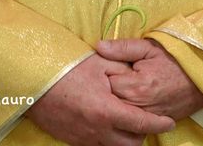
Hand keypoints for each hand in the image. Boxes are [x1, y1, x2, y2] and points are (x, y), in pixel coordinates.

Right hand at [26, 52, 174, 145]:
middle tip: (144, 120)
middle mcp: (98, 130)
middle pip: (131, 144)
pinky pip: (96, 145)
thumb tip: (136, 77)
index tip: (169, 122)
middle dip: (141, 134)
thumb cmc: (66, 68)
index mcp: (107, 111)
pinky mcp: (73, 141)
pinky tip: (104, 123)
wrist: (34, 81)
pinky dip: (105, 138)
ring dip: (123, 138)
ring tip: (124, 121)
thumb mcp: (99, 63)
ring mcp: (84, 138)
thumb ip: (122, 72)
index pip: (141, 123)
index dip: (158, 123)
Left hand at [97, 38, 202, 120]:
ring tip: (121, 84)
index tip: (108, 63)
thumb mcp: (149, 48)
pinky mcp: (149, 123)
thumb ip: (123, 47)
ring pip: (117, 109)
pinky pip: (129, 117)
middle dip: (106, 86)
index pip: (104, 81)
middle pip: (108, 98)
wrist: (199, 81)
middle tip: (113, 73)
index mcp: (135, 86)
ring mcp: (143, 117)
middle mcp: (137, 106)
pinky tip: (129, 96)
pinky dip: (125, 107)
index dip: (103, 70)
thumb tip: (99, 46)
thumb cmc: (174, 61)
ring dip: (115, 97)